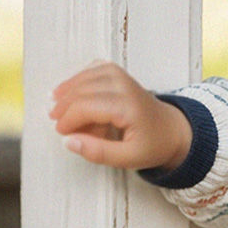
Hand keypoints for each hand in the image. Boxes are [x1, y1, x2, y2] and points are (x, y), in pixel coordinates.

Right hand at [50, 61, 191, 171]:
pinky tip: (71, 89)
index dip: (68, 119)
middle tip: (57, 123)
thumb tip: (68, 141)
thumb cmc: (152, 145)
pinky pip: (94, 68)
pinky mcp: (120, 73)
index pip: (86, 106)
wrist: (172, 130)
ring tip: (56, 106)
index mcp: (127, 107)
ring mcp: (122, 76)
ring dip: (68, 90)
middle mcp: (124, 86)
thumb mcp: (127, 159)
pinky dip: (79, 78)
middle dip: (64, 107)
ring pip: (86, 76)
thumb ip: (98, 152)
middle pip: (82, 90)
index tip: (62, 133)